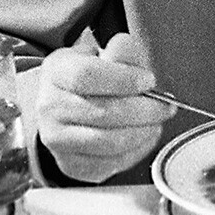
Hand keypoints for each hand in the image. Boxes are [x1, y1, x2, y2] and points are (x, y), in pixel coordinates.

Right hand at [35, 32, 174, 182]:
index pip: (86, 75)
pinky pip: (110, 163)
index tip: (149, 80)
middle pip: (102, 112)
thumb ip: (120, 51)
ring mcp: (57, 140)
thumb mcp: (101, 53)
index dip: (123, 79)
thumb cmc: (87, 79)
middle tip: (165, 105)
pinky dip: (136, 151)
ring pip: (108, 141)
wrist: (61, 108)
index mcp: (56, 71)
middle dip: (144, 110)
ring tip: (157, 121)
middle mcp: (49, 107)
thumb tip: (126, 49)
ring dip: (143, 132)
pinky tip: (145, 136)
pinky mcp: (71, 165)